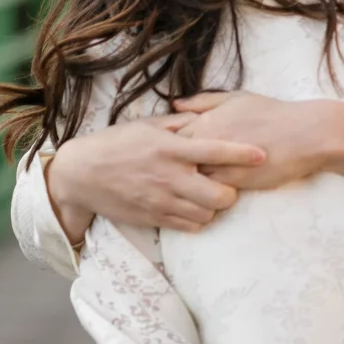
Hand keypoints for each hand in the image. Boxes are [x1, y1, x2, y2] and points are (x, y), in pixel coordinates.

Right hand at [46, 113, 265, 239]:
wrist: (82, 174)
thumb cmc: (116, 144)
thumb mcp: (146, 126)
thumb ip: (179, 123)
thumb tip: (205, 116)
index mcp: (169, 148)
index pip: (214, 150)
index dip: (242, 153)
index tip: (262, 154)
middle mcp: (169, 177)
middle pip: (219, 195)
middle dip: (231, 192)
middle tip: (228, 184)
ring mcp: (161, 201)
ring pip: (207, 214)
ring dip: (215, 207)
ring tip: (209, 196)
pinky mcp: (154, 218)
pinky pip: (190, 226)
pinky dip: (199, 219)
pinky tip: (194, 208)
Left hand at [174, 91, 343, 193]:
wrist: (304, 135)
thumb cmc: (271, 114)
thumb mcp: (236, 99)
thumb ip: (203, 101)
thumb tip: (176, 104)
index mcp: (205, 120)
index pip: (170, 136)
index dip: (165, 145)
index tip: (164, 152)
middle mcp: (208, 143)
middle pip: (175, 161)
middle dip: (170, 167)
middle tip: (165, 172)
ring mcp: (220, 164)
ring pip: (190, 179)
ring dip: (185, 183)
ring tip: (179, 186)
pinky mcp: (234, 183)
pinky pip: (209, 192)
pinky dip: (203, 193)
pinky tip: (202, 193)